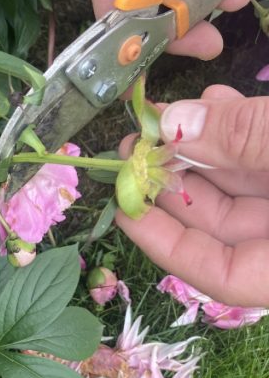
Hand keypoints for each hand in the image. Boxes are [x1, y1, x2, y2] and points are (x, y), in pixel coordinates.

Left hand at [116, 84, 268, 306]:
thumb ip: (248, 140)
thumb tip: (179, 125)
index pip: (218, 274)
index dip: (165, 244)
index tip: (124, 210)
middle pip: (224, 223)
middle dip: (175, 180)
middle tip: (135, 145)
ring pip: (245, 184)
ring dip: (204, 146)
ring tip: (167, 114)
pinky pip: (267, 156)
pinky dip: (242, 130)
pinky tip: (214, 102)